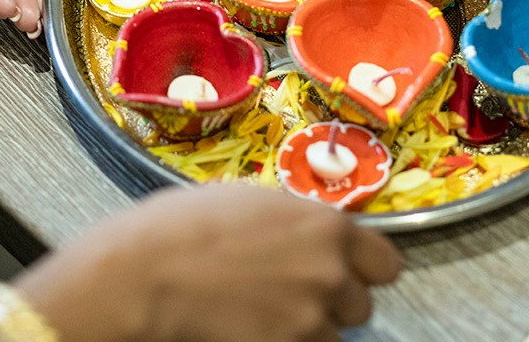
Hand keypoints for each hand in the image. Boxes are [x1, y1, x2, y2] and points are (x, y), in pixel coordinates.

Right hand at [14, 184, 403, 341]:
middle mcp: (329, 273)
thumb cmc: (182, 226)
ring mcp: (309, 319)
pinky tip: (246, 330)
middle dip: (329, 303)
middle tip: (287, 294)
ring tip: (261, 315)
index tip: (342, 272)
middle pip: (359, 306)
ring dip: (305, 330)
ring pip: (330, 337)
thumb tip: (303, 234)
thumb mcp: (247, 201)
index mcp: (325, 226)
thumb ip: (291, 222)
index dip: (361, 269)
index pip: (384, 263)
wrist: (144, 274)